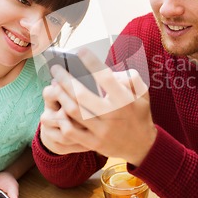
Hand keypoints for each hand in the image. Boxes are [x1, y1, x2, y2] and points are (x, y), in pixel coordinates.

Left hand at [47, 49, 156, 165]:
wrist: (142, 146)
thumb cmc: (139, 114)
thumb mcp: (142, 93)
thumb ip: (130, 77)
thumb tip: (111, 70)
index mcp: (124, 100)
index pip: (105, 78)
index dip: (92, 63)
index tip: (80, 51)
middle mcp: (112, 115)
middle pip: (82, 95)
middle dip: (65, 79)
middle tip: (56, 68)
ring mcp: (102, 131)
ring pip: (74, 112)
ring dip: (61, 96)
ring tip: (55, 84)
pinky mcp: (93, 143)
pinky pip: (71, 132)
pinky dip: (62, 119)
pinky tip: (58, 108)